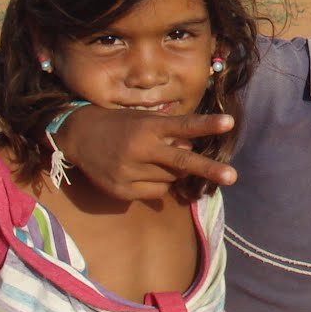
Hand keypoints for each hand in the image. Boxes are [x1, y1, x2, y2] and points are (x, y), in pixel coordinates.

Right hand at [55, 105, 236, 199]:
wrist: (77, 135)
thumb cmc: (119, 124)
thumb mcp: (143, 119)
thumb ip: (168, 132)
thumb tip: (190, 150)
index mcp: (148, 127)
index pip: (184, 125)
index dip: (207, 125)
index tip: (229, 123)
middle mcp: (140, 148)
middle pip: (182, 162)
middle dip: (209, 169)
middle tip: (233, 177)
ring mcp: (130, 171)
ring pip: (171, 179)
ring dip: (172, 172)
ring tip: (153, 159)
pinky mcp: (122, 190)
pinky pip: (156, 193)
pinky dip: (158, 185)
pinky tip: (143, 172)